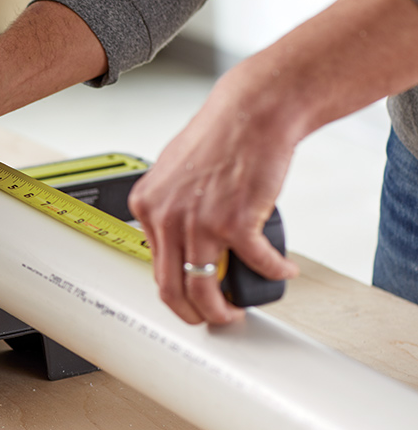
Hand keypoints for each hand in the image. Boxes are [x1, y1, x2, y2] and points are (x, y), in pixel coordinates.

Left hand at [128, 71, 299, 324]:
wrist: (252, 112)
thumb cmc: (220, 136)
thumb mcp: (173, 171)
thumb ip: (169, 206)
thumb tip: (176, 239)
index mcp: (146, 205)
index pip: (153, 266)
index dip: (175, 289)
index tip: (190, 297)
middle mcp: (166, 216)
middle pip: (171, 288)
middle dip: (193, 313)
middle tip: (213, 317)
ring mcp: (199, 222)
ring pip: (204, 289)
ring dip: (223, 310)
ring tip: (239, 309)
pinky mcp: (236, 222)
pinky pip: (257, 264)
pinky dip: (273, 273)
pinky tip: (283, 271)